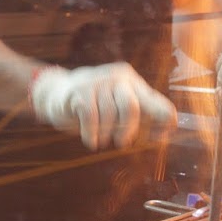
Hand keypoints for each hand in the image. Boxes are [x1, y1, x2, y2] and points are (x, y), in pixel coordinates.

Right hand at [30, 62, 175, 150]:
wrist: (55, 91)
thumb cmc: (93, 102)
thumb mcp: (117, 104)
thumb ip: (140, 115)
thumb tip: (164, 135)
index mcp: (131, 81)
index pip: (155, 100)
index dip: (164, 119)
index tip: (166, 134)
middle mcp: (116, 78)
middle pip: (131, 107)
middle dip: (128, 130)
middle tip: (121, 142)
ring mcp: (97, 83)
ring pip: (109, 116)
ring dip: (105, 134)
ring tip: (100, 140)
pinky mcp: (79, 92)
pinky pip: (91, 119)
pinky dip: (92, 135)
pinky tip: (91, 140)